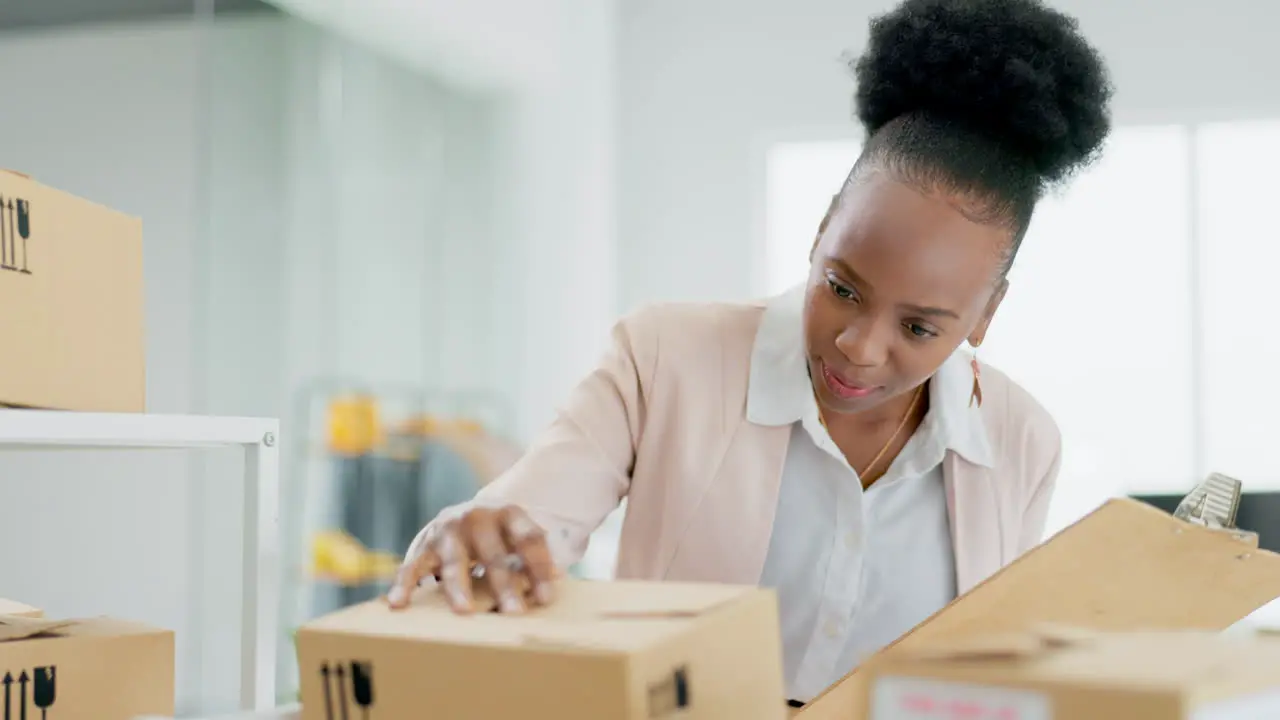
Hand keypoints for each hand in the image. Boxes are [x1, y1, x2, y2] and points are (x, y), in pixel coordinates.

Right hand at [388, 505, 555, 613]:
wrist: (470, 515)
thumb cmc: (502, 536)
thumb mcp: (520, 537)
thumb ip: (535, 557)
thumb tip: (557, 578)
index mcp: (509, 512)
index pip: (528, 539)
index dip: (539, 567)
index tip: (546, 598)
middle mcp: (477, 516)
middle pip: (493, 553)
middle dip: (504, 584)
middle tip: (514, 612)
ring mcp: (448, 529)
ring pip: (455, 561)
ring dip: (460, 588)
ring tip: (465, 611)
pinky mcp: (423, 544)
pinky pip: (411, 566)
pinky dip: (403, 584)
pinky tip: (398, 602)